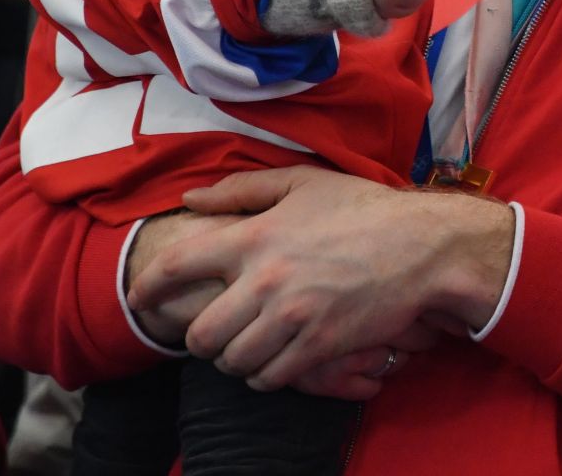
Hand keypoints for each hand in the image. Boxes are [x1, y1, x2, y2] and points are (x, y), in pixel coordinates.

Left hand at [129, 165, 512, 389]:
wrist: (421, 246)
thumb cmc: (362, 210)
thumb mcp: (302, 184)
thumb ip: (241, 190)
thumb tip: (191, 199)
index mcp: (254, 237)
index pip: (177, 267)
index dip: (148, 289)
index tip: (140, 299)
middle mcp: (265, 281)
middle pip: (200, 333)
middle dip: (200, 336)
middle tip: (213, 329)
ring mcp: (292, 318)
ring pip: (232, 361)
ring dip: (234, 357)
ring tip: (247, 344)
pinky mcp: (319, 345)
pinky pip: (270, 377)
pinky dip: (265, 374)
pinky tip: (275, 358)